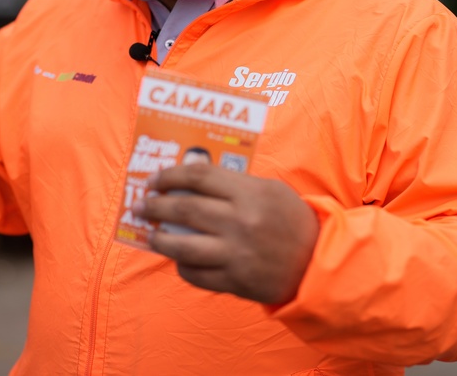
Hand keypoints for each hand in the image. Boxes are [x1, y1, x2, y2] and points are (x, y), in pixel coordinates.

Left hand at [135, 164, 318, 304]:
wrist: (316, 263)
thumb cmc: (290, 220)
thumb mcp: (269, 190)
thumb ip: (234, 184)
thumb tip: (189, 181)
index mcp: (249, 194)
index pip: (199, 176)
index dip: (170, 176)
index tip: (154, 180)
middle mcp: (240, 222)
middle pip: (184, 209)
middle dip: (155, 206)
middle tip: (140, 205)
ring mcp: (236, 254)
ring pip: (183, 246)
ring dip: (160, 239)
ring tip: (151, 234)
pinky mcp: (235, 281)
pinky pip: (196, 274)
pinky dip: (182, 267)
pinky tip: (178, 260)